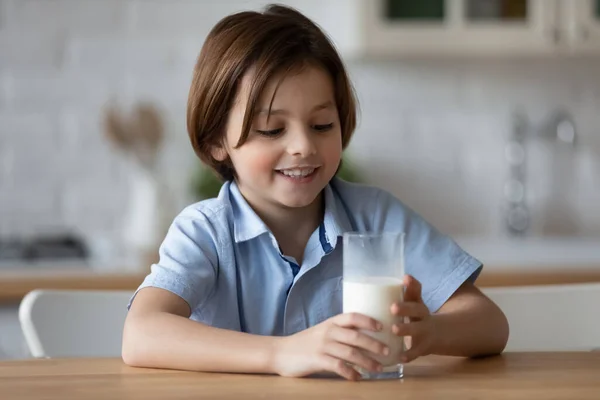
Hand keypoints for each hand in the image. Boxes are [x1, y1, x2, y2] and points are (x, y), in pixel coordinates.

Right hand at [272, 313, 388, 379]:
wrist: (281, 352)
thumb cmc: (305, 343)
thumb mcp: (323, 332)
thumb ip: (340, 333)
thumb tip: (365, 339)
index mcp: (331, 322)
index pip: (353, 316)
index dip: (369, 320)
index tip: (382, 327)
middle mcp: (328, 331)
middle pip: (356, 336)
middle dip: (374, 344)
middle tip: (387, 351)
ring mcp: (322, 346)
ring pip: (350, 353)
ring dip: (367, 361)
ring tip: (378, 368)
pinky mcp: (317, 360)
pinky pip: (338, 366)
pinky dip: (351, 373)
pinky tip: (357, 378)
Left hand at [391, 275, 436, 362]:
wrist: (440, 335)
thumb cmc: (417, 316)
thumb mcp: (415, 303)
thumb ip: (410, 291)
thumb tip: (405, 275)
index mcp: (418, 304)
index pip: (416, 293)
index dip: (412, 285)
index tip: (406, 279)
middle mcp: (423, 317)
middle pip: (417, 310)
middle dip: (405, 308)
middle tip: (393, 307)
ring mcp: (424, 333)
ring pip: (416, 330)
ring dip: (406, 330)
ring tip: (394, 329)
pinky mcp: (422, 348)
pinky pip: (416, 352)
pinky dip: (409, 355)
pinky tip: (400, 358)